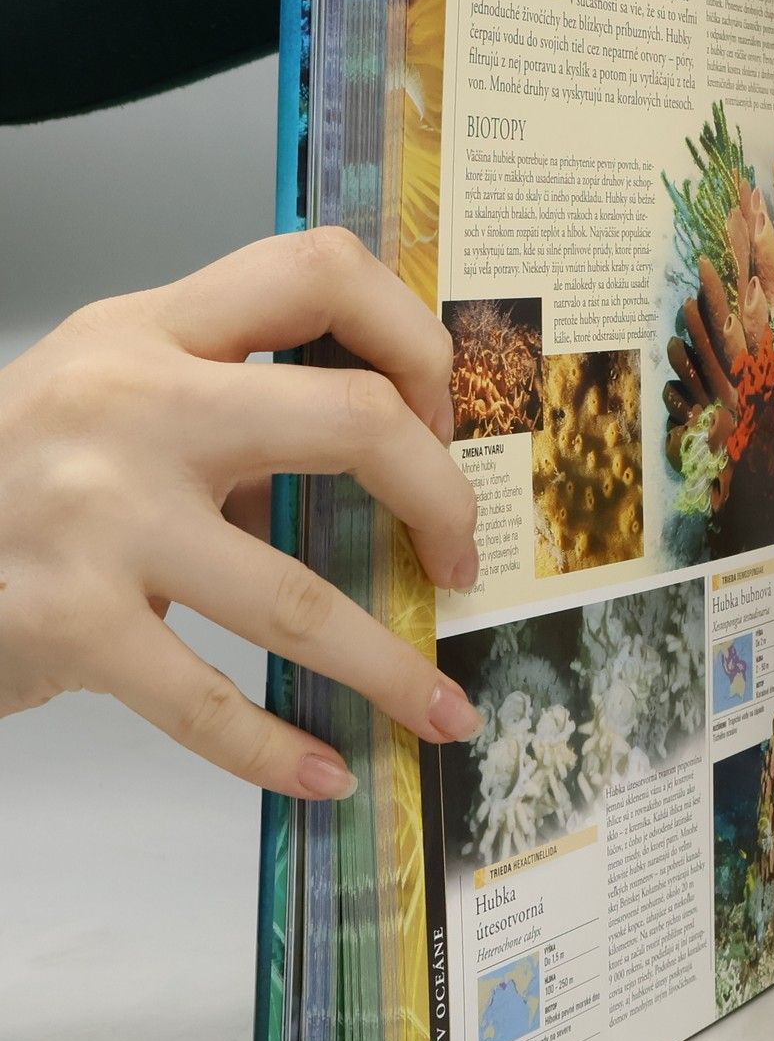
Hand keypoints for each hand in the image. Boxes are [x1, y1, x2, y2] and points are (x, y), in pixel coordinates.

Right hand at [0, 230, 482, 798]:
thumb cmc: (18, 473)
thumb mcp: (113, 394)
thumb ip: (236, 398)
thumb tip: (396, 455)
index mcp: (154, 331)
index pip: (320, 272)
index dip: (410, 340)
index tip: (436, 416)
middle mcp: (131, 405)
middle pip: (353, 421)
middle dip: (443, 500)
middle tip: (462, 560)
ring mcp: (99, 516)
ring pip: (299, 599)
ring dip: (391, 669)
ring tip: (444, 712)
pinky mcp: (67, 622)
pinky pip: (204, 700)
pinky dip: (276, 749)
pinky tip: (328, 769)